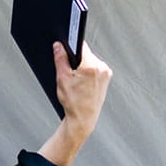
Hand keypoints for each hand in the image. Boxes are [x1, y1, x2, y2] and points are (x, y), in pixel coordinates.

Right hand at [36, 42, 114, 165]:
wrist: (83, 120)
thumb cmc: (73, 103)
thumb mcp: (62, 79)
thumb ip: (60, 60)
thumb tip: (58, 46)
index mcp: (91, 66)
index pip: (80, 46)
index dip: (71, 47)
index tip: (65, 48)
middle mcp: (102, 67)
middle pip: (85, 54)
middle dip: (76, 60)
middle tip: (70, 73)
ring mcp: (106, 73)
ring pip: (90, 61)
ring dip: (83, 66)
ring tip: (76, 81)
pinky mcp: (107, 78)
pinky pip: (95, 68)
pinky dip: (88, 72)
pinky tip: (83, 83)